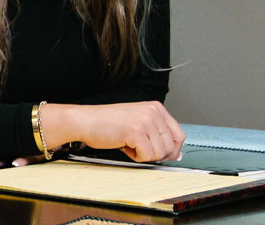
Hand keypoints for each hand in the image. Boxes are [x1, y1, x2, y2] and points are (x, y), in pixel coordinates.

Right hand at [44, 101, 185, 161]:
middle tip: (139, 149)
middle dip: (156, 154)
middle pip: (171, 146)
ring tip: (129, 145)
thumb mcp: (137, 122)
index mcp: (156, 108)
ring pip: (160, 153)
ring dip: (144, 155)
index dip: (172, 150)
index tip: (161, 155)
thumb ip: (156, 134)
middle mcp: (153, 112)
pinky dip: (136, 157)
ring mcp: (146, 120)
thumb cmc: (107, 124)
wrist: (85, 121)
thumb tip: (175, 154)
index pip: (179, 135)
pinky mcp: (136, 131)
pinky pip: (147, 156)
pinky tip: (124, 146)